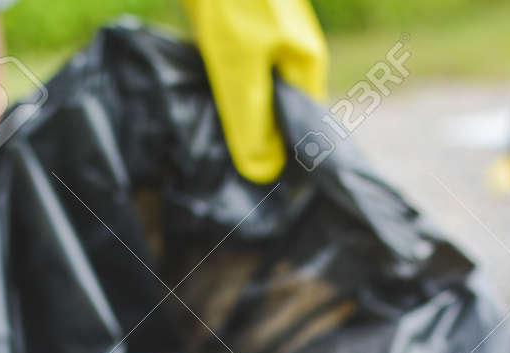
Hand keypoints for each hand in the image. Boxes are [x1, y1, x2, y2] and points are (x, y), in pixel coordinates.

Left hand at [182, 0, 327, 182]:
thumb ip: (251, 120)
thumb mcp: (239, 70)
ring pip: (259, 84)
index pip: (302, 125)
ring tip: (213, 133)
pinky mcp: (245, 24)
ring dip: (238, 107)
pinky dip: (226, 81)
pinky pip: (241, 66)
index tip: (254, 178)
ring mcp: (271, 33)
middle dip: (257, 132)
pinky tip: (203, 93)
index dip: (281, 153)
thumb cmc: (231, 3)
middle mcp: (296, 49)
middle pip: (280, 104)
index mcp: (306, 63)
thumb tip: (263, 173)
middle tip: (227, 162)